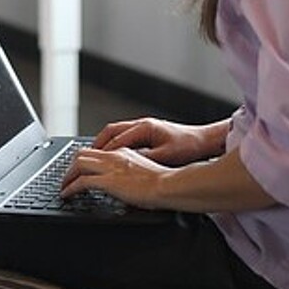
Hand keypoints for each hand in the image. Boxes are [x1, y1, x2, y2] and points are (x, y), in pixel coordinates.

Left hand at [60, 144, 173, 208]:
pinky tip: (67, 194)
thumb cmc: (163, 183)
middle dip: (71, 165)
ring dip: (67, 176)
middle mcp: (113, 156)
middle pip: (82, 153)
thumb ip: (130, 175)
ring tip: (64, 186)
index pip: (97, 151)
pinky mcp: (107, 181)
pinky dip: (70, 188)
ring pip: (78, 164)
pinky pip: (81, 182)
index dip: (84, 160)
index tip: (79, 168)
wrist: (168, 185)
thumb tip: (125, 187)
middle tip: (67, 177)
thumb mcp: (143, 172)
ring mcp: (109, 167)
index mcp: (123, 152)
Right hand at [90, 117, 213, 165]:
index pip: (116, 139)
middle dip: (96, 144)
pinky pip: (124, 136)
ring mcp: (144, 127)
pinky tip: (112, 155)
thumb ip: (145, 158)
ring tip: (94, 156)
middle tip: (85, 157)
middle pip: (111, 131)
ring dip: (104, 143)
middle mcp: (142, 125)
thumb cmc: (189, 146)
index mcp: (144, 128)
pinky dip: (113, 144)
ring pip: (116, 132)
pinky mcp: (148, 133)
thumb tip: (127, 164)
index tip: (92, 162)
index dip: (103, 152)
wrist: (204, 141)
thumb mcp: (166, 155)